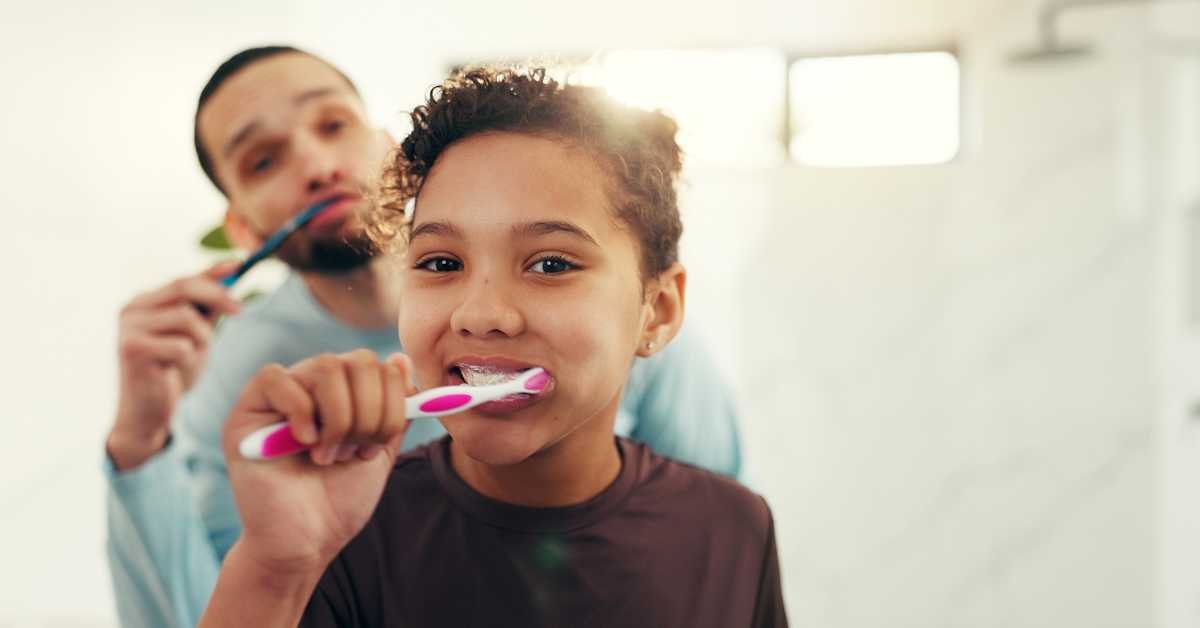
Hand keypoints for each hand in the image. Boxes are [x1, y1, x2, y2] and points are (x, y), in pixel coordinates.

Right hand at [107, 261, 241, 468]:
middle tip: (240, 311)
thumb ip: (206, 309)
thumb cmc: (173, 374)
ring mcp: (129, 327)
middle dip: (218, 296)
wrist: (148, 415)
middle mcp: (132, 309)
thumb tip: (232, 273)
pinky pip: (181, 345)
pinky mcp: (132, 349)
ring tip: (193, 358)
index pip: (184, 279)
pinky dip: (189, 360)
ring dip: (202, 339)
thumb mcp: (194, 336)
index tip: (240, 263)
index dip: (214, 272)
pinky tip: (176, 373)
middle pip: (184, 287)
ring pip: (186, 318)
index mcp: (145, 302)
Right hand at [220, 350, 414, 575]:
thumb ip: (395, 409)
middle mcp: (312, 385)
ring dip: (339, 418)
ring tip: (327, 456)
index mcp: (344, 392)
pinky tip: (304, 443)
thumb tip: (401, 359)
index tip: (375, 446)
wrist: (305, 543)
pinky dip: (300, 411)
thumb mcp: (381, 451)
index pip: (380, 365)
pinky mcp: (247, 409)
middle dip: (368, 414)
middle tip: (353, 453)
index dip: (390, 404)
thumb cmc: (339, 500)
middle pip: (358, 362)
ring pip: (325, 367)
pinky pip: (275, 377)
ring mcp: (280, 394)